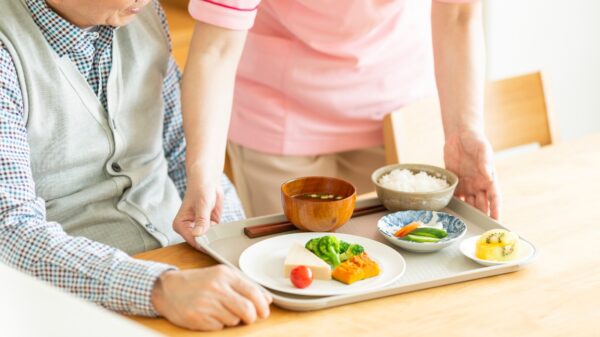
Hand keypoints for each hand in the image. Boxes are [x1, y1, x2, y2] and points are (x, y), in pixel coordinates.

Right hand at [151, 266, 271, 330]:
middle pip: (247, 310)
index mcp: (224, 275)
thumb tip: (267, 299)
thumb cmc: (198, 282)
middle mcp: (216, 288)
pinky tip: (210, 316)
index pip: (253, 292)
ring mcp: (206, 304)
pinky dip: (219, 324)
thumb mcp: (221, 277)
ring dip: (233, 320)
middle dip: (251, 317)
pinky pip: (219, 327)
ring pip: (234, 320)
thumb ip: (245, 286)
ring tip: (221, 311)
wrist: (168, 289)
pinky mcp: (197, 318)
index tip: (264, 312)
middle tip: (248, 318)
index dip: (262, 305)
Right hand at [173, 171, 222, 247]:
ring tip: (222, 242)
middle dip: (209, 244)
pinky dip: (219, 234)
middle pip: (199, 242)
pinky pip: (214, 234)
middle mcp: (188, 228)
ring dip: (215, 240)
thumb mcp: (202, 205)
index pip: (192, 240)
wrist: (207, 180)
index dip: (202, 245)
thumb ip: (201, 220)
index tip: (212, 249)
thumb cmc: (200, 189)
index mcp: (180, 224)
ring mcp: (199, 228)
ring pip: (208, 240)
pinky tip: (224, 235)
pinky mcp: (208, 225)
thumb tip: (198, 235)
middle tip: (220, 248)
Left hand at [444, 131, 500, 218]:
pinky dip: (454, 204)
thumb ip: (485, 162)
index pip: (494, 197)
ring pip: (469, 203)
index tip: (496, 219)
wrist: (459, 135)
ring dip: (468, 213)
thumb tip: (488, 176)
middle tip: (480, 229)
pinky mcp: (455, 182)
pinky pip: (455, 196)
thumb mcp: (483, 149)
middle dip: (482, 216)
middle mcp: (479, 184)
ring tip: (465, 225)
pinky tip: (451, 212)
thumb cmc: (476, 140)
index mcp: (489, 178)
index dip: (496, 208)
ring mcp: (467, 184)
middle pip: (482, 204)